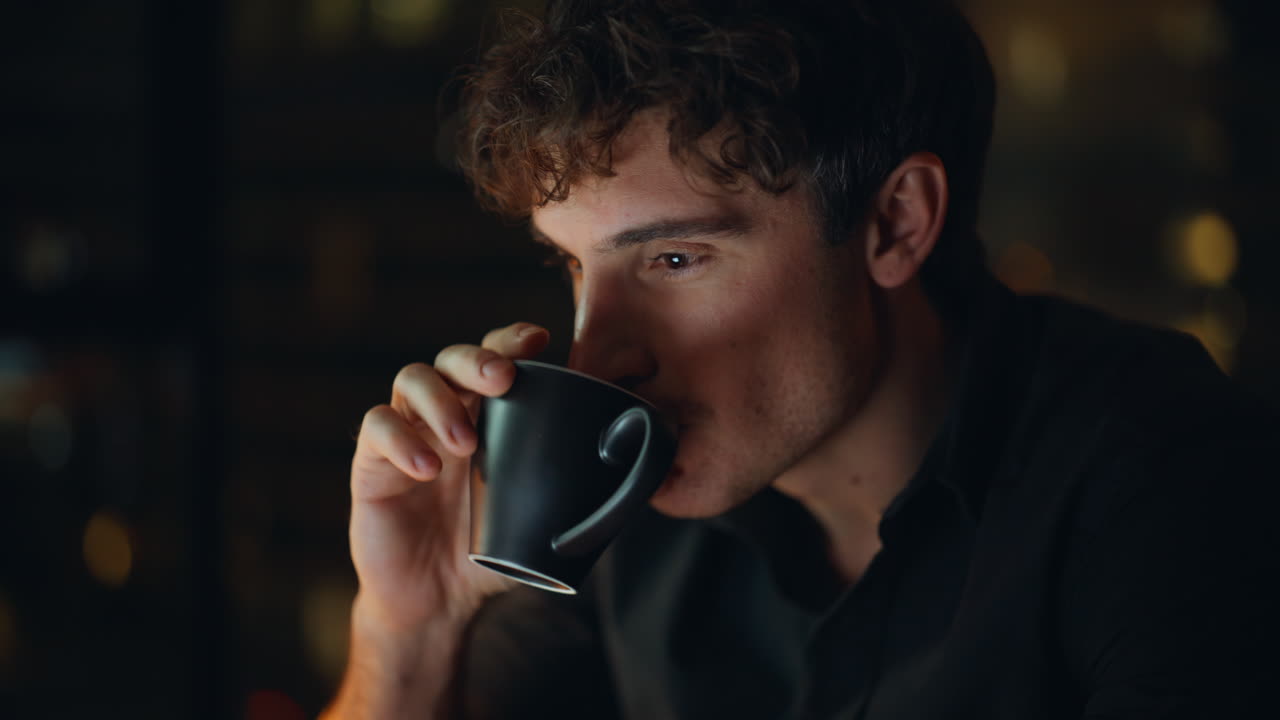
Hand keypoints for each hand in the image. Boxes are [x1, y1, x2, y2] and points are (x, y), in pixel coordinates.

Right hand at [348, 322, 550, 631]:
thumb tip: (647, 472)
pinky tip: (426, 468)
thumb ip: (581, 489)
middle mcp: (446, 413)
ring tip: (465, 442)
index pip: (497, 357)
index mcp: (488, 416)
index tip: (540, 340)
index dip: (513, 340)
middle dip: (478, 359)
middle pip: (453, 357)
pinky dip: (401, 440)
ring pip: (411, 379)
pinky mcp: (372, 464)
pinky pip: (376, 429)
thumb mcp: (542, 516)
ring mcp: (407, 434)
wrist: (440, 604)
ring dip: (440, 400)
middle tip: (502, 380)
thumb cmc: (495, 553)